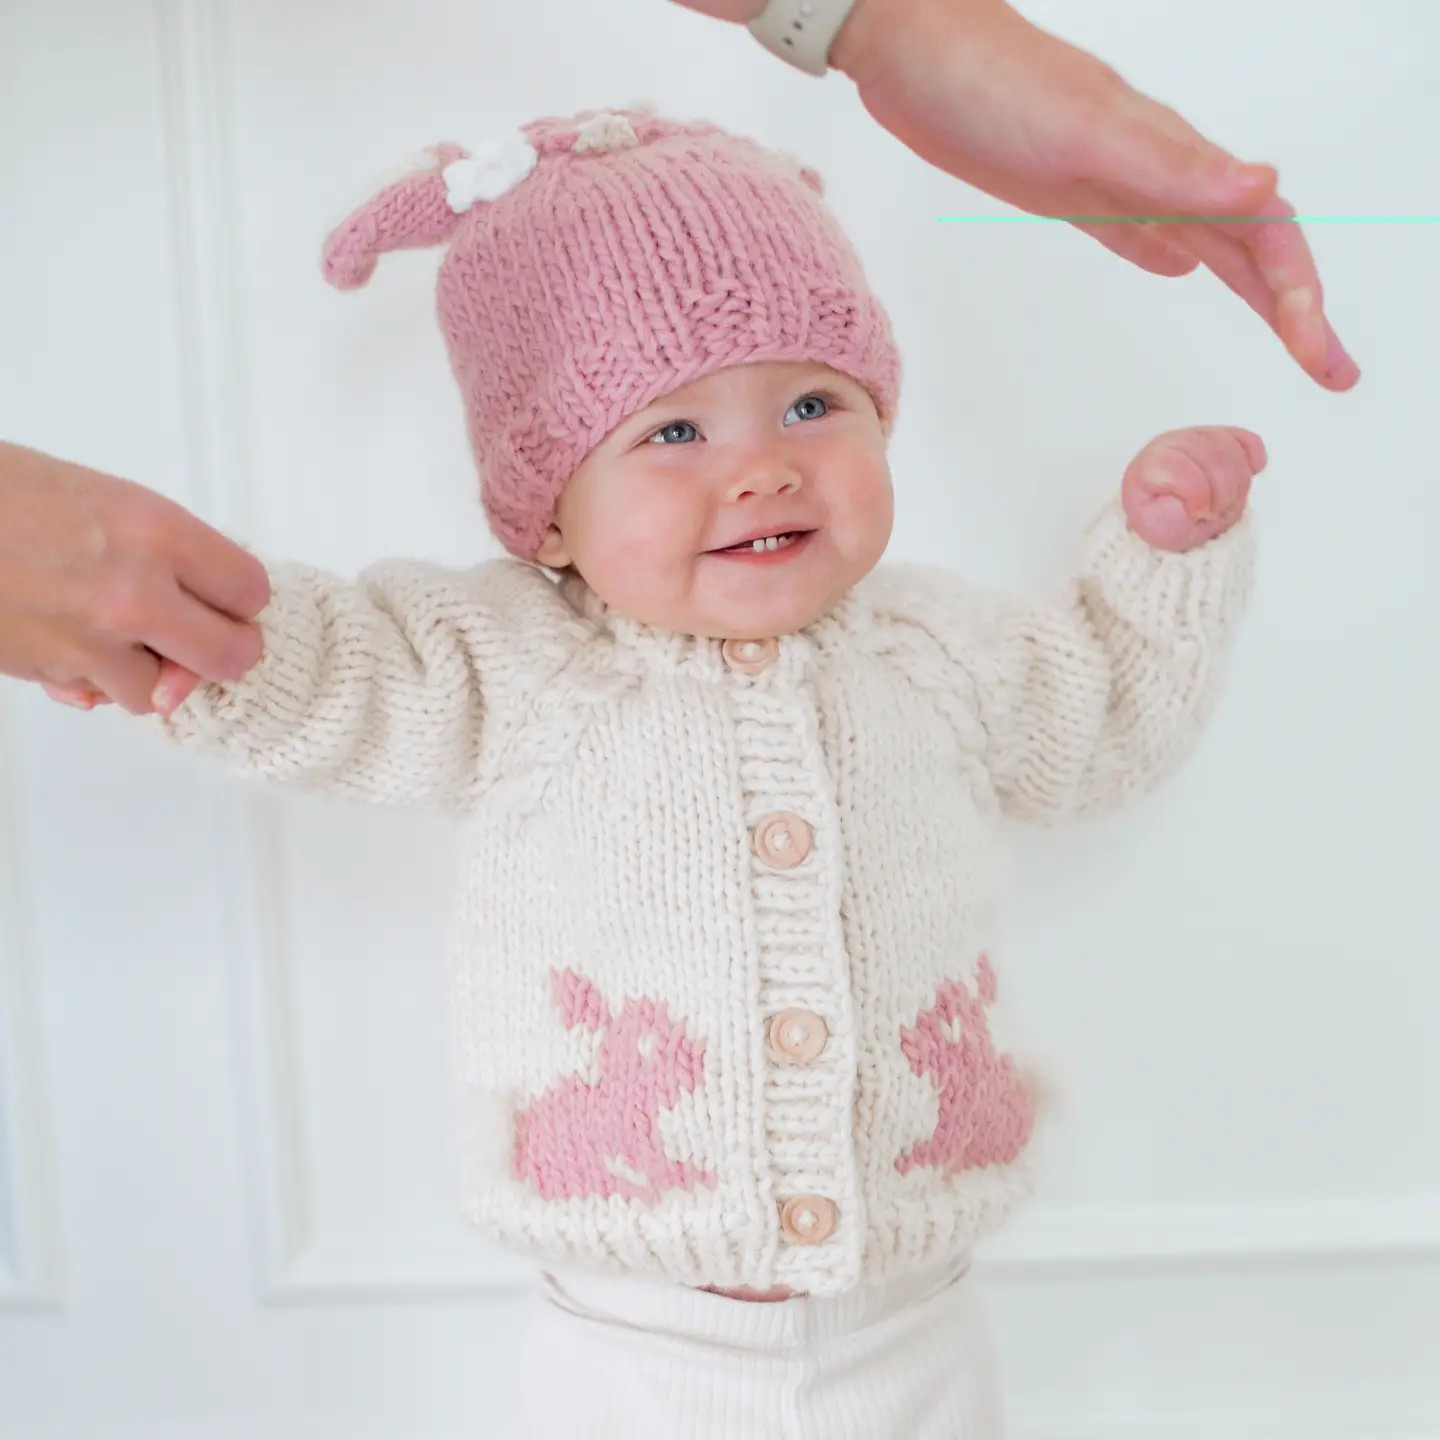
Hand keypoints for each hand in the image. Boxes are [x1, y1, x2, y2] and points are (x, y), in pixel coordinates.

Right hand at [0, 443, 269, 715]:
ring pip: (164, 691)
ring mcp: (94, 639)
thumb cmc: (3, 494)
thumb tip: (207, 594)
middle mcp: (136, 590)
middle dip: (222, 650)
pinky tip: (77, 648)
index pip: (250, 589)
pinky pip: (103, 697)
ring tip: (121, 637)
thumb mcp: (103, 498)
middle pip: (231, 655)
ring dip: (150, 672)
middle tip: (205, 640)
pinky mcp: (53, 671)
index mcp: (156, 530)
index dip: (242, 599)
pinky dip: (98, 684)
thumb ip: (163, 550)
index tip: (228, 599)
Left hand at [731, 0, 1358, 389]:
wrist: (916, 51)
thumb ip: (1172, 165)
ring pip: (1207, 240)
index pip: (1265, 235)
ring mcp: (1116, 179)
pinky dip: (1169, 253)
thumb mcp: (1086, 132)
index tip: (1322, 361)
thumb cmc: (993, 87)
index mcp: (1174, 160)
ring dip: (1251, 290)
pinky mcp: (1070, 188)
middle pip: (1250, 247)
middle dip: (1296, 311)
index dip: (1301, 299)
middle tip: (1332, 373)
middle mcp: (1159, 170)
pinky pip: (1139, 228)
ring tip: (1286, 334)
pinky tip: (1177, 271)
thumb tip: (1264, 186)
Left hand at [1120, 425, 1262, 551]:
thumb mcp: (1153, 527)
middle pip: (1213, 457)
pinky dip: (1254, 456)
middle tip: (1215, 514)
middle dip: (1222, 493)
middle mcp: (1172, 443)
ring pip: (1232, 450)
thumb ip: (1164, 518)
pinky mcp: (1221, 438)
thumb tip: (1184, 505)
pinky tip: (1254, 470)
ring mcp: (1198, 437)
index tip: (1199, 514)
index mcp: (1150, 465)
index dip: (1198, 494)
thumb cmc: (1160, 517)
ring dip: (1239, 484)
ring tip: (1226, 505)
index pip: (1181, 469)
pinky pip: (1246, 439)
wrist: (1165, 511)